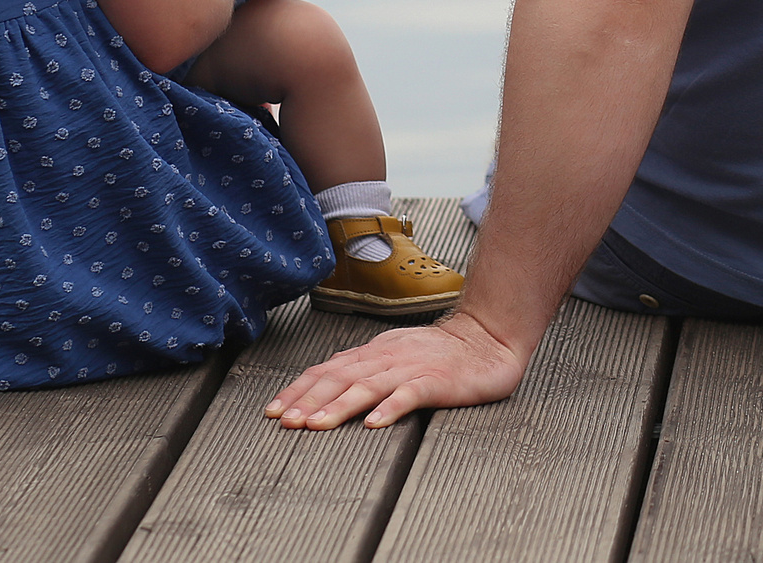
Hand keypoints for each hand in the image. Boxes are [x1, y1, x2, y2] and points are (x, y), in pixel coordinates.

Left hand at [267, 312, 526, 428]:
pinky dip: (390, 407)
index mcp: (374, 352)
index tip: (273, 410)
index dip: (298, 389)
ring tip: (317, 425)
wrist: (488, 337)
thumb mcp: (395, 353)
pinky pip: (411, 394)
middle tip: (285, 422)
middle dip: (309, 400)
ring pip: (368, 385)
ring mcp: (412, 367)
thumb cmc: (441, 352)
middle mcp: (387, 357)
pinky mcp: (438, 380)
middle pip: (340, 377)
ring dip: (339, 406)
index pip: (327, 369)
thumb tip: (324, 382)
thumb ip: (363, 367)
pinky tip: (375, 423)